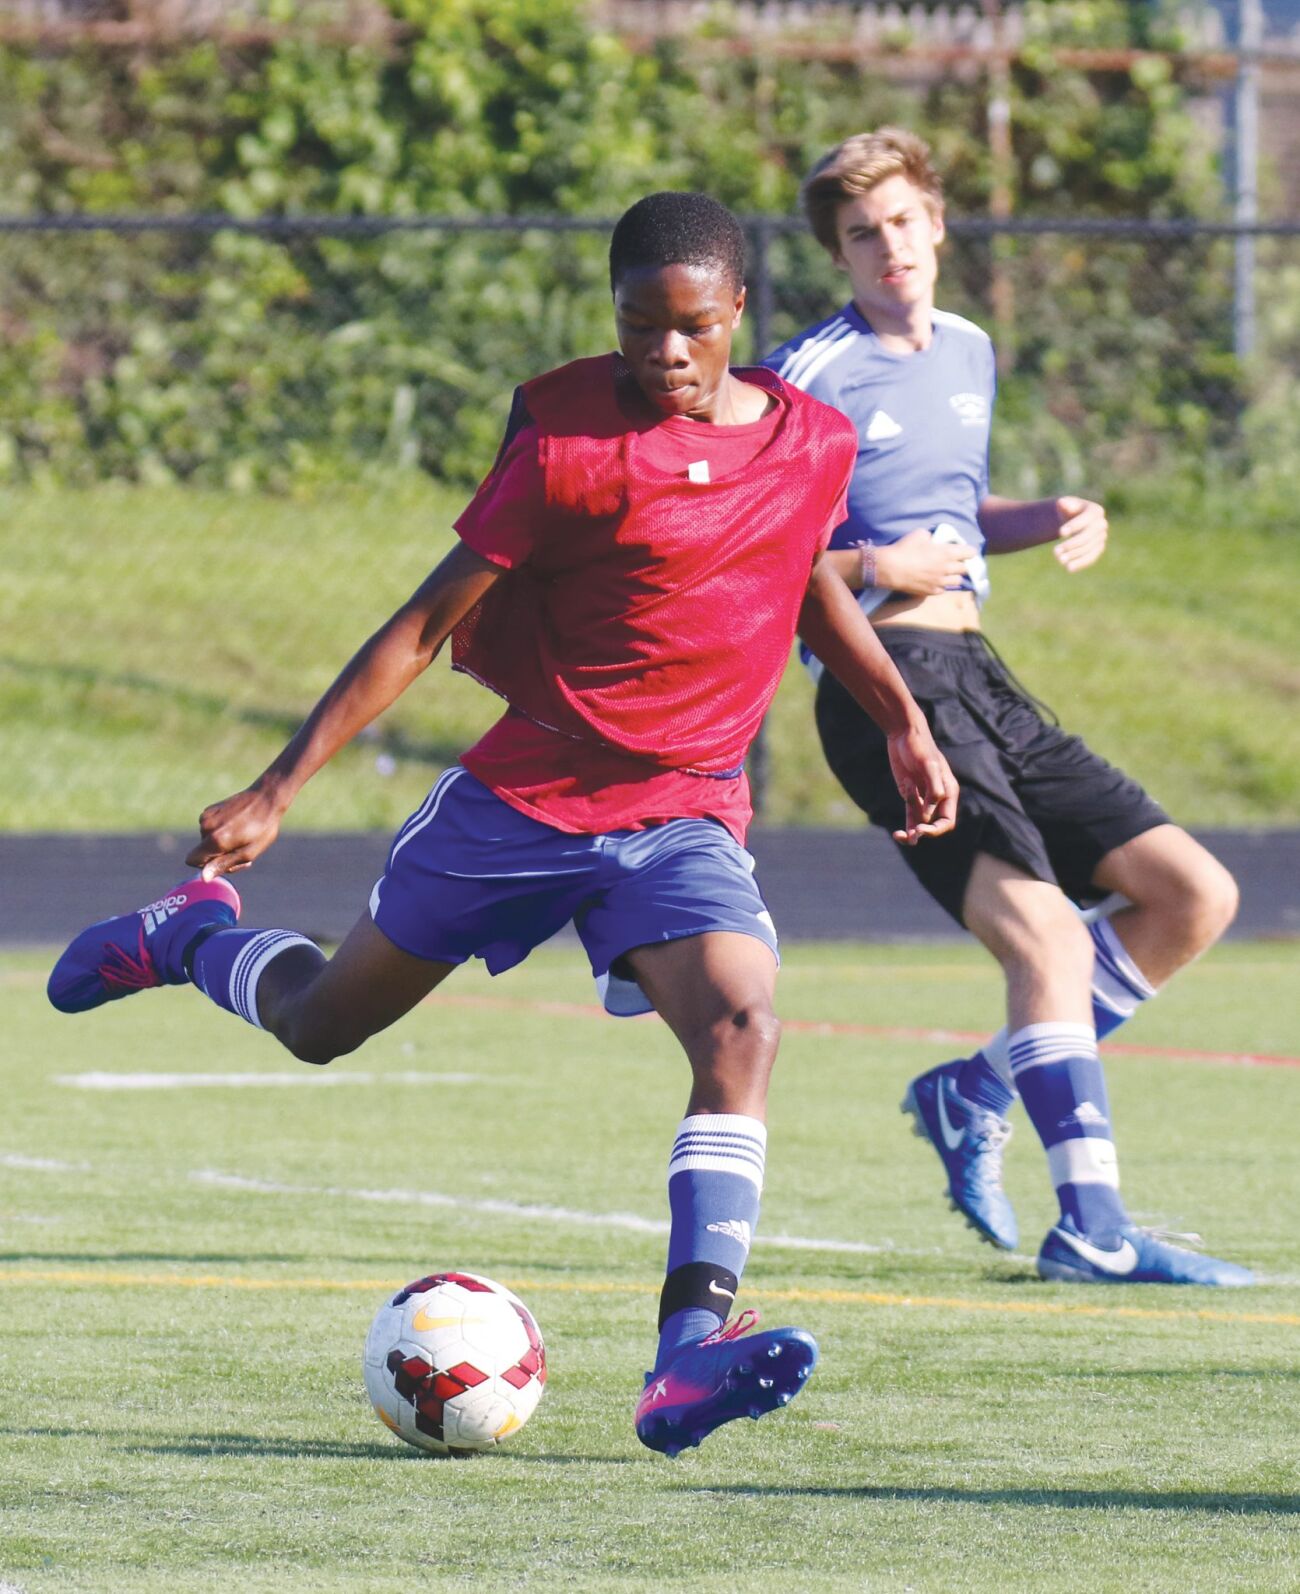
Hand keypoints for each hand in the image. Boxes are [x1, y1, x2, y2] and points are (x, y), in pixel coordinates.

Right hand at [185, 784, 287, 878]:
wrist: (266, 797)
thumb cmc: (262, 828)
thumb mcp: (248, 852)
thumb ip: (223, 865)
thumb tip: (203, 877)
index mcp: (215, 840)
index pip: (191, 860)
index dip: (206, 866)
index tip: (226, 861)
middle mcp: (206, 827)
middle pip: (202, 852)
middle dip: (219, 855)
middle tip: (242, 848)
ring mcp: (206, 816)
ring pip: (206, 840)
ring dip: (222, 843)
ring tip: (242, 836)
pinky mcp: (209, 809)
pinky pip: (209, 829)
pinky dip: (221, 831)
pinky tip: (238, 826)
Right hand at [875, 527, 973, 595]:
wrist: (890, 568)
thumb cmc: (905, 548)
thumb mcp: (920, 534)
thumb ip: (932, 538)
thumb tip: (934, 541)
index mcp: (947, 553)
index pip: (970, 553)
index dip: (969, 551)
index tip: (966, 551)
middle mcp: (947, 569)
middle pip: (965, 568)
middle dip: (962, 564)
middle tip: (955, 561)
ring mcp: (940, 582)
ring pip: (957, 581)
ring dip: (954, 576)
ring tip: (947, 573)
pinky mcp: (931, 592)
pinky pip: (944, 590)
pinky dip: (943, 585)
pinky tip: (936, 581)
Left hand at [886, 721, 958, 844]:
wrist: (904, 734)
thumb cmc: (920, 747)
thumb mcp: (928, 766)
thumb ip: (933, 789)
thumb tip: (929, 815)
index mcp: (948, 792)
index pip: (947, 820)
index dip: (936, 829)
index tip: (920, 830)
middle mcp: (938, 798)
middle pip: (935, 825)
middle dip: (924, 832)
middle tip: (911, 835)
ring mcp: (923, 798)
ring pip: (921, 823)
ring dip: (912, 833)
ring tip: (899, 837)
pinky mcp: (910, 796)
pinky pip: (911, 817)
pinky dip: (906, 827)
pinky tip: (897, 833)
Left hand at [1053, 495, 1107, 572]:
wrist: (1074, 519)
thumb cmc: (1069, 509)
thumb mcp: (1065, 504)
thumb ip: (1064, 504)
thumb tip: (1061, 503)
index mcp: (1095, 511)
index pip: (1087, 518)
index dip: (1074, 526)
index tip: (1060, 533)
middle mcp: (1102, 524)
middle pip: (1088, 536)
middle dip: (1072, 544)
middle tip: (1055, 551)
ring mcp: (1101, 537)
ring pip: (1089, 548)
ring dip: (1074, 555)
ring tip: (1060, 560)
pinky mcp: (1098, 548)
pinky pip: (1092, 557)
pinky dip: (1081, 563)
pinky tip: (1069, 568)